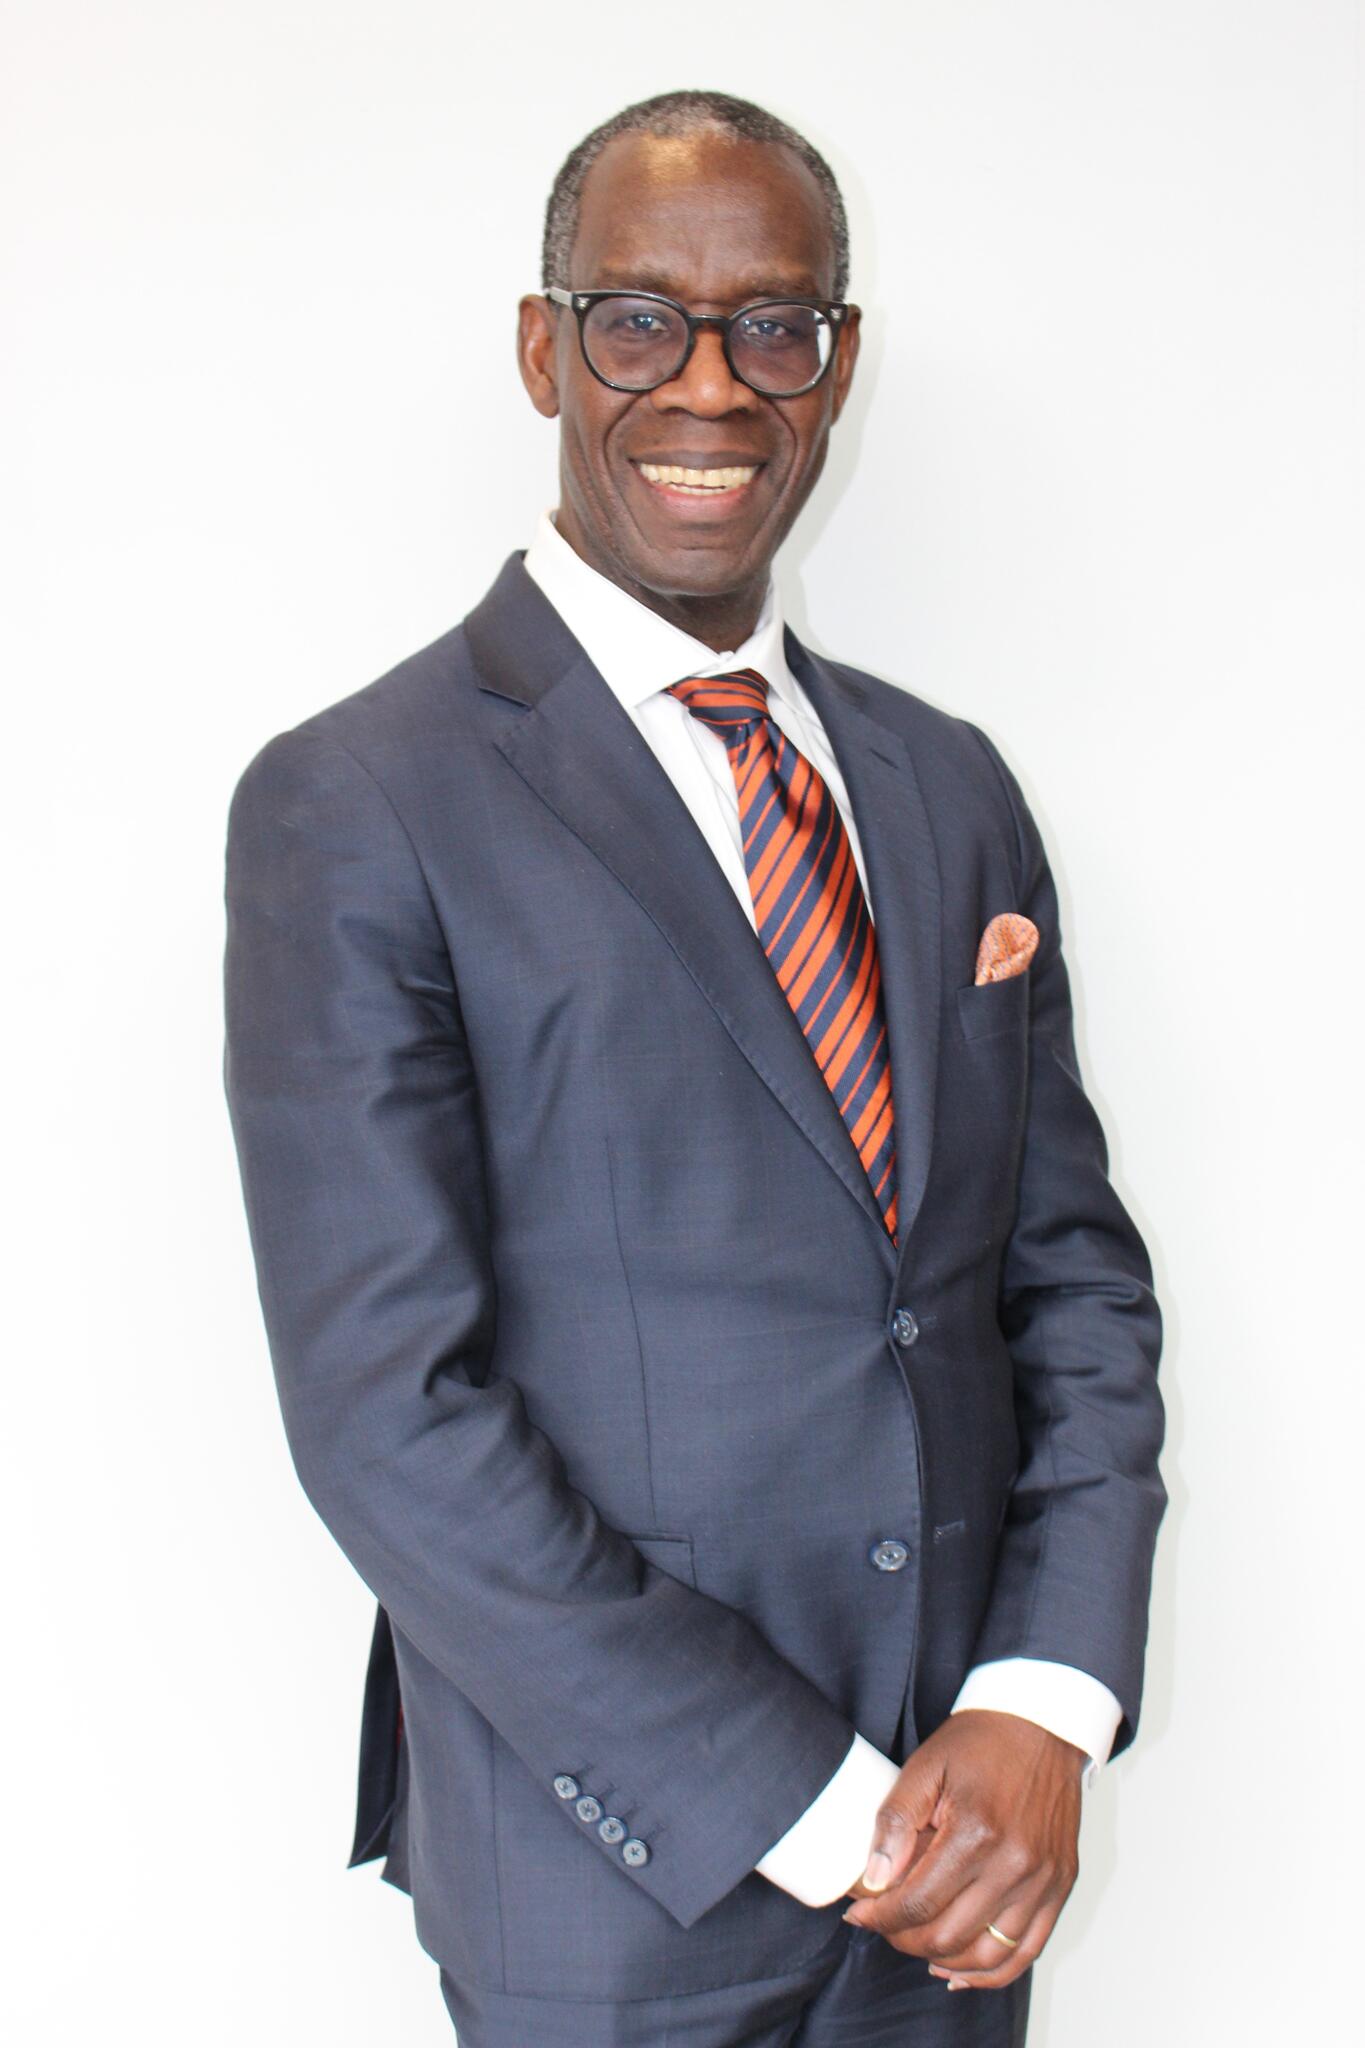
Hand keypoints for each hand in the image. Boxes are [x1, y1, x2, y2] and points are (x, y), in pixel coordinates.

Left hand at [840, 1709, 1082, 1990]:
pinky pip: (1027, 1951)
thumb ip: (895, 1822)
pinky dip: (992, 1972)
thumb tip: (873, 1879)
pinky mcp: (1061, 1887)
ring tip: (917, 1946)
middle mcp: (1015, 1865)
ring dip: (945, 1960)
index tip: (860, 1914)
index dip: (881, 1918)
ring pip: (988, 1955)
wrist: (1042, 1723)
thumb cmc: (982, 1742)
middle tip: (883, 1925)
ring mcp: (1043, 1881)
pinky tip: (961, 1968)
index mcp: (977, 1833)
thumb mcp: (926, 1767)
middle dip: (904, 1940)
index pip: (918, 1904)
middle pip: (949, 1936)